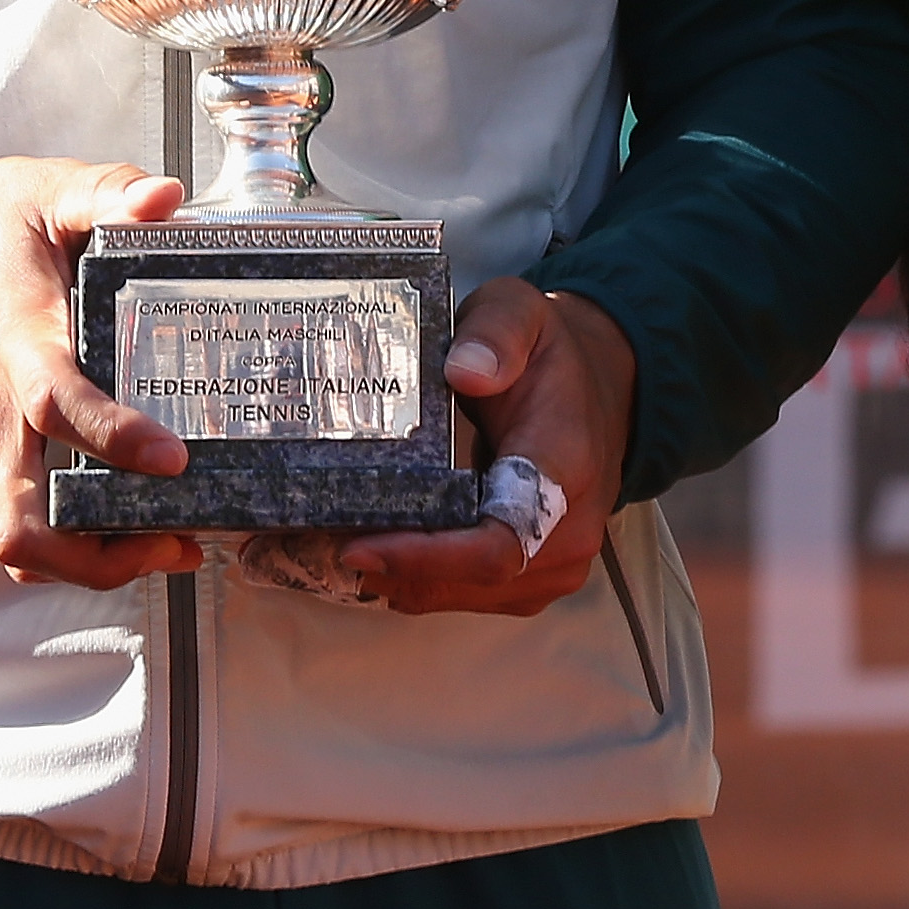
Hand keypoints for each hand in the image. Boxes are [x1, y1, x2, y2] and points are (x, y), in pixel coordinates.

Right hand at [0, 146, 210, 593]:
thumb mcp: (42, 191)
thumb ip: (106, 191)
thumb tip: (166, 198)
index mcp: (15, 340)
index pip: (54, 403)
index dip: (112, 437)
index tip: (172, 458)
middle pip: (23, 523)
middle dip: (100, 556)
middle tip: (179, 541)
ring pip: (15, 540)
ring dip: (87, 563)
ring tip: (164, 545)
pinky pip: (10, 520)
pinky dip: (64, 542)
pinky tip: (122, 522)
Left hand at [335, 278, 632, 615]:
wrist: (596, 391)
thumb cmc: (546, 354)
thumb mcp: (521, 312)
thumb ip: (497, 331)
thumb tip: (465, 371)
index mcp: (564, 466)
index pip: (500, 541)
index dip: (426, 556)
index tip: (357, 545)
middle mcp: (569, 531)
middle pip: (467, 579)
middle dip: (390, 566)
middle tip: (312, 536)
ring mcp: (553, 565)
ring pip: (459, 596)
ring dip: (397, 577)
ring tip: (331, 537)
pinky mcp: (533, 580)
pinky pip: (465, 596)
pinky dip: (416, 579)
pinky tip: (375, 545)